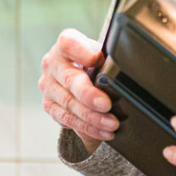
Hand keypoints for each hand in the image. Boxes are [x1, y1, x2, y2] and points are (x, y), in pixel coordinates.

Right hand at [38, 29, 118, 153]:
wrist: (81, 79)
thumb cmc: (97, 64)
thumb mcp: (103, 55)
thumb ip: (109, 58)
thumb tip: (127, 69)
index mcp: (65, 44)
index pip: (68, 43)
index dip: (81, 51)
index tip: (97, 60)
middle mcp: (52, 63)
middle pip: (69, 79)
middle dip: (88, 94)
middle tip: (106, 104)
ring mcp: (48, 86)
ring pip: (69, 104)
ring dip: (92, 117)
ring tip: (112, 124)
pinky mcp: (49, 106)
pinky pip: (68, 120)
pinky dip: (89, 128)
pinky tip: (104, 132)